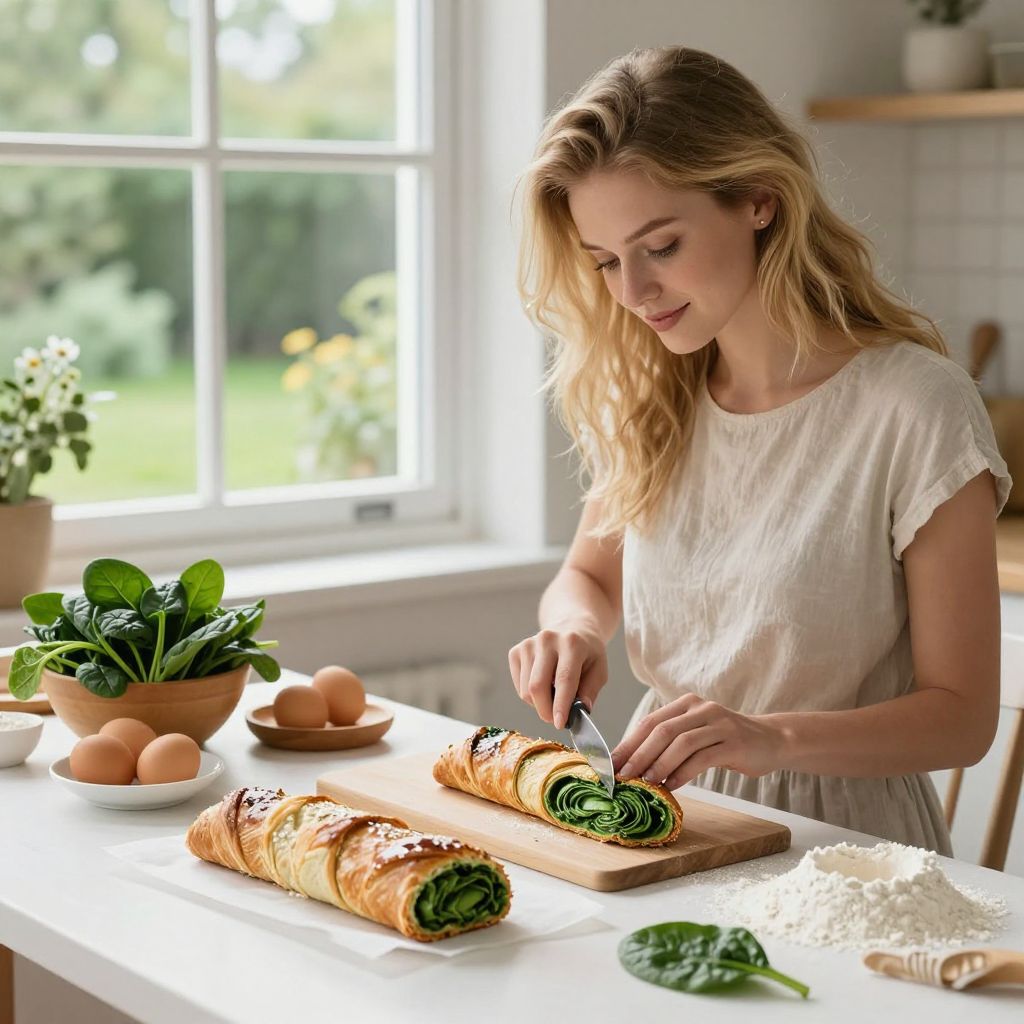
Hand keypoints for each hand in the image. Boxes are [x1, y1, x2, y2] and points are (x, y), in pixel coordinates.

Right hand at [508, 627, 607, 729]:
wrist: (571, 628)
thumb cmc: (587, 652)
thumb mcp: (599, 669)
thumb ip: (590, 691)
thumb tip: (579, 711)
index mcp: (572, 643)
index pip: (564, 678)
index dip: (561, 704)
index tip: (560, 723)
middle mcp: (547, 640)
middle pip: (538, 685)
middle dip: (546, 710)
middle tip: (556, 720)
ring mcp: (528, 644)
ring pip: (526, 690)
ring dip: (539, 704)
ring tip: (554, 697)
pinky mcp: (516, 651)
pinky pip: (519, 686)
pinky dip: (531, 695)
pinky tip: (544, 686)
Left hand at [611, 692, 784, 790]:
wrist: (771, 740)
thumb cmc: (726, 741)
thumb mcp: (696, 734)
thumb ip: (670, 743)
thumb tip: (634, 764)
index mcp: (686, 704)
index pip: (650, 722)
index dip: (629, 743)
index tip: (612, 764)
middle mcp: (701, 709)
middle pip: (662, 731)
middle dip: (639, 754)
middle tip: (624, 775)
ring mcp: (719, 724)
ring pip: (681, 743)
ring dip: (660, 764)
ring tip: (646, 783)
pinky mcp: (734, 743)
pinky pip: (703, 758)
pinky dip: (684, 773)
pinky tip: (673, 786)